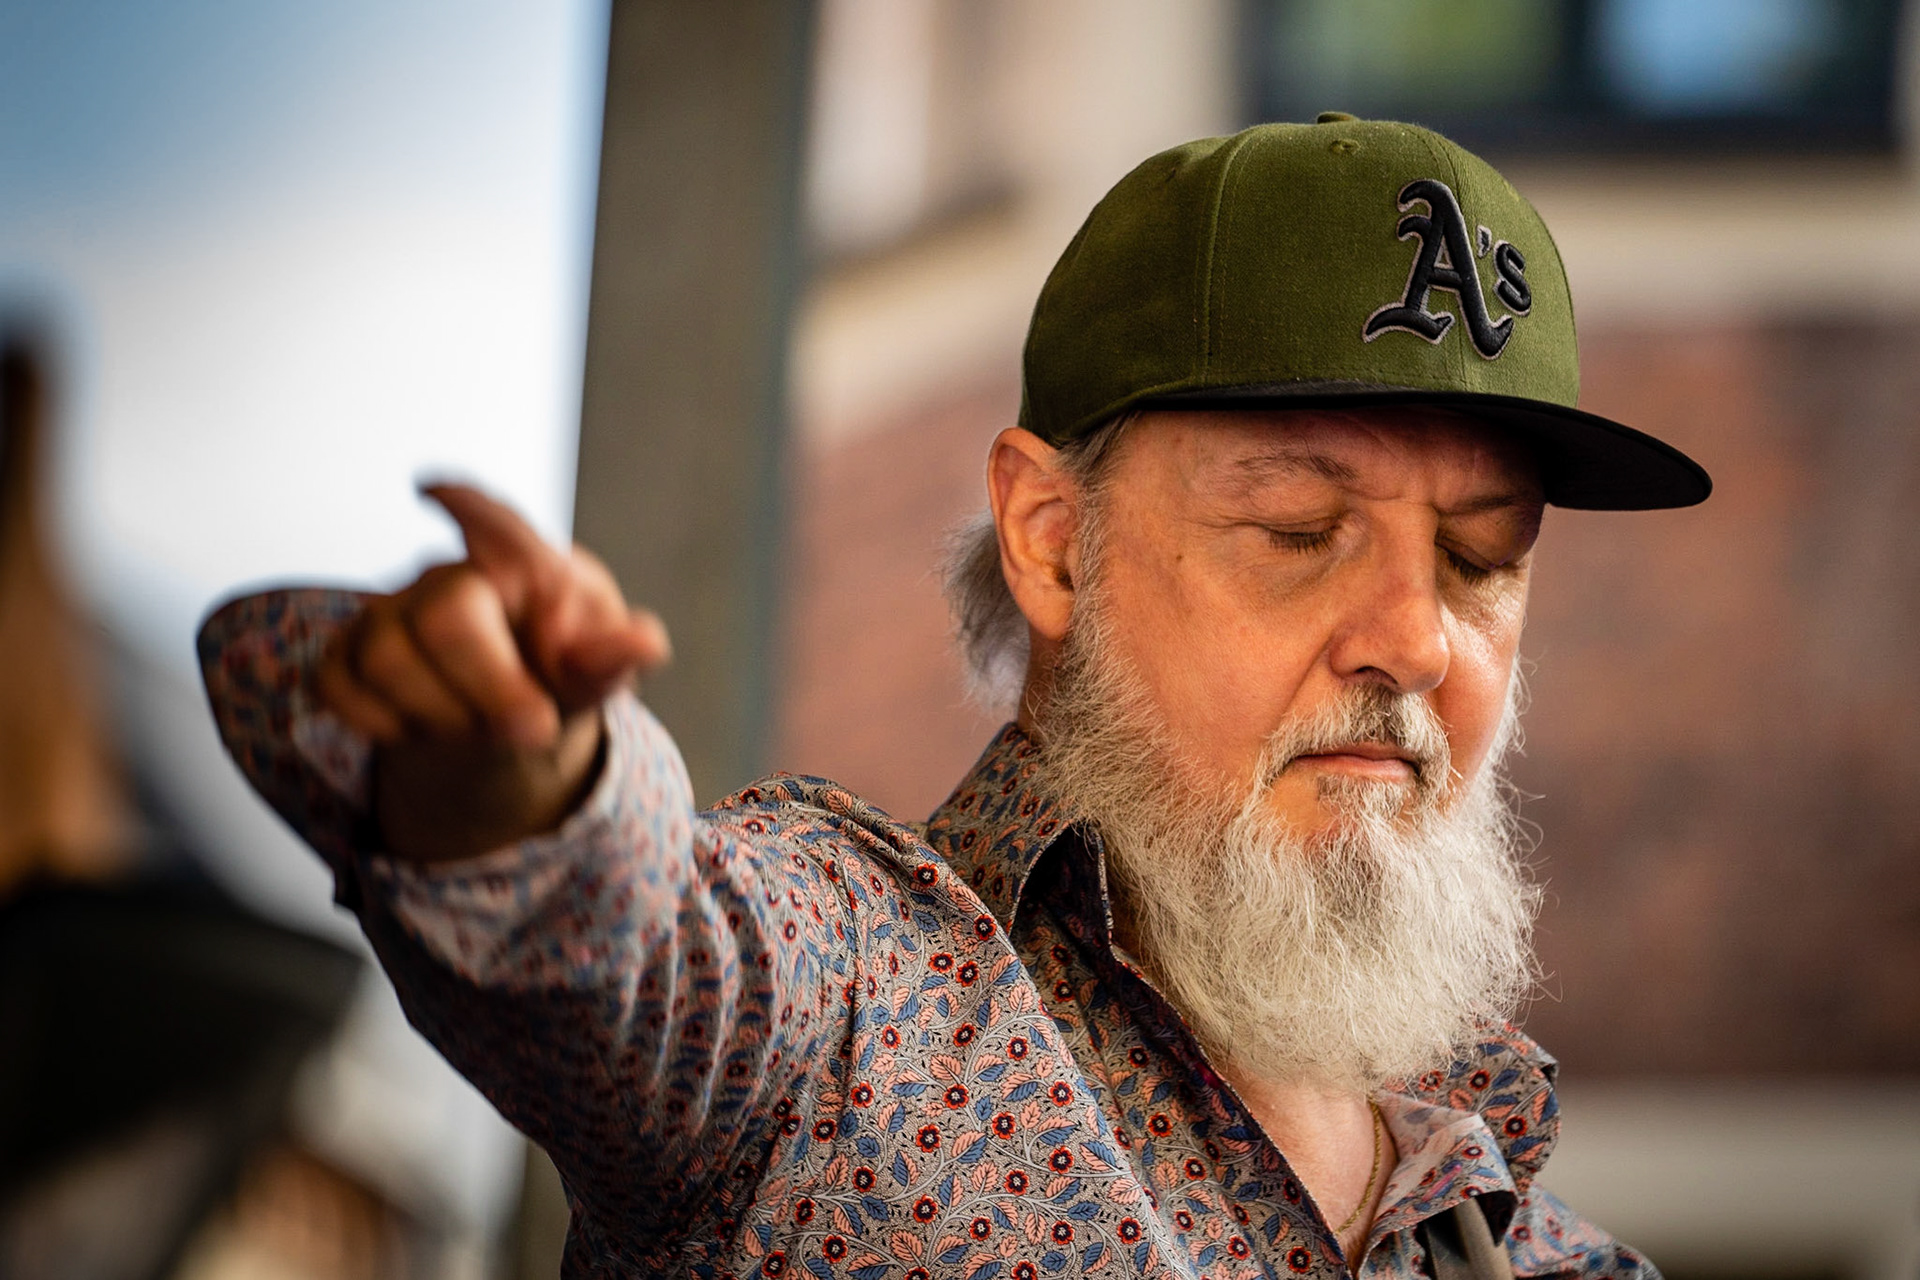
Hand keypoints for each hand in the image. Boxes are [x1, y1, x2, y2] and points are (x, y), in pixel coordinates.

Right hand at [316, 483, 669, 860]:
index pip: (497, 526)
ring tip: (477, 729)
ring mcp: (390, 614)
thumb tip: (647, 643)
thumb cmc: (559, 676)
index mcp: (523, 569)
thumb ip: (611, 659)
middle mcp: (449, 579)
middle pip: (446, 615)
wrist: (510, 726)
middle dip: (489, 682)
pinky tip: (419, 729)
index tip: (433, 490)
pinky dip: (382, 724)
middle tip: (532, 727)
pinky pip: (337, 685)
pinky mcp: (347, 655)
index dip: (467, 505)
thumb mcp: (598, 673)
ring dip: (441, 714)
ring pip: (387, 656)